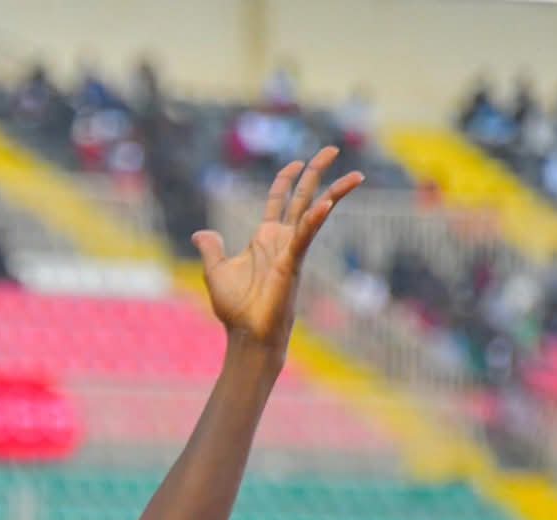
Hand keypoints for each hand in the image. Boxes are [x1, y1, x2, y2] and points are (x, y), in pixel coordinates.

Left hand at [192, 146, 361, 350]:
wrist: (246, 334)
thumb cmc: (235, 309)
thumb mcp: (216, 271)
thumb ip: (211, 249)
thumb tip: (201, 233)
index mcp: (265, 238)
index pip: (278, 200)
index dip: (285, 179)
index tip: (295, 162)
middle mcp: (282, 240)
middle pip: (302, 197)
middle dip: (316, 172)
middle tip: (332, 148)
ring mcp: (290, 250)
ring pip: (314, 213)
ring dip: (334, 193)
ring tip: (356, 175)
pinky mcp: (292, 263)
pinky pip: (306, 236)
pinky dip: (315, 220)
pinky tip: (326, 204)